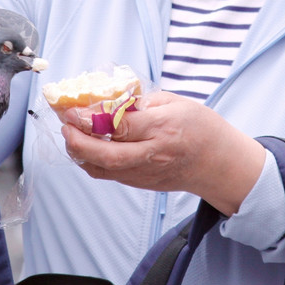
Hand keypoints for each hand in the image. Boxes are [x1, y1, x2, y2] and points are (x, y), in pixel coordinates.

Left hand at [60, 91, 265, 215]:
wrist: (220, 164)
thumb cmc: (201, 128)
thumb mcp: (175, 102)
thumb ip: (142, 102)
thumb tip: (109, 101)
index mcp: (164, 128)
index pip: (121, 126)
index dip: (91, 119)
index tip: (72, 110)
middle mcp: (153, 154)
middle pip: (107, 155)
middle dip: (78, 142)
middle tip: (64, 125)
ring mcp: (146, 173)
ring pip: (104, 169)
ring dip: (80, 153)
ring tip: (70, 134)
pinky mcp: (142, 183)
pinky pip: (110, 175)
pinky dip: (91, 163)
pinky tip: (84, 148)